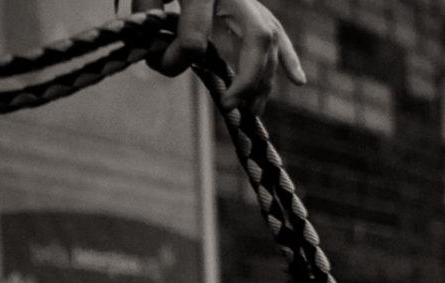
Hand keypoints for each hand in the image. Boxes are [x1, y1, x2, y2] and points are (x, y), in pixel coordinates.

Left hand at [134, 0, 307, 113]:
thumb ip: (146, 11)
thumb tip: (159, 53)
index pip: (195, 32)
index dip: (180, 55)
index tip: (161, 65)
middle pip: (257, 39)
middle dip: (248, 78)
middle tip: (230, 105)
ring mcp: (248, 0)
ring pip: (270, 42)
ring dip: (265, 79)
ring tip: (252, 108)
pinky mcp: (253, 6)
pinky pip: (277, 31)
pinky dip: (288, 58)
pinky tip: (298, 80)